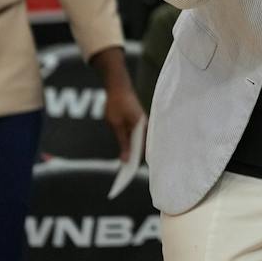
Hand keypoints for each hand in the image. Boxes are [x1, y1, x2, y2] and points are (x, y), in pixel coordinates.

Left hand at [90, 46, 144, 161]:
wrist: (118, 87)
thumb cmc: (116, 105)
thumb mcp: (116, 125)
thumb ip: (122, 142)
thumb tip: (125, 160)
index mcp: (142, 127)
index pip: (142, 150)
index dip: (135, 162)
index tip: (128, 173)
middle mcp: (146, 126)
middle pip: (142, 148)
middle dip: (135, 159)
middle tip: (125, 172)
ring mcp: (143, 124)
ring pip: (140, 143)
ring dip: (134, 152)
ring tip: (124, 164)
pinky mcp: (139, 123)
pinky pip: (138, 137)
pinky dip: (133, 145)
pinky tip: (128, 151)